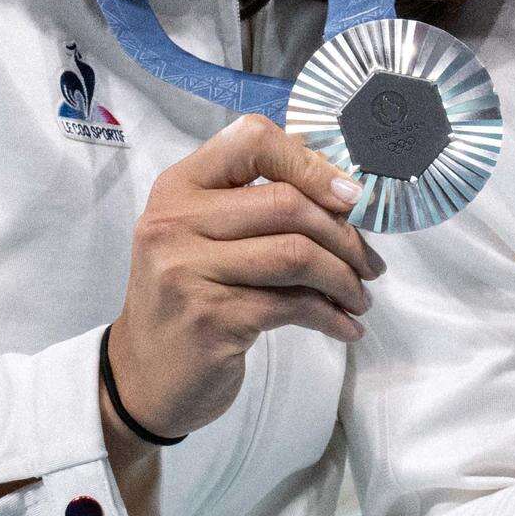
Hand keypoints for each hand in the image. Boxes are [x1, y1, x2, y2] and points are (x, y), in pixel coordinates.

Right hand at [105, 116, 380, 460]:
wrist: (144, 376)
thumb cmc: (190, 297)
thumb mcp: (204, 237)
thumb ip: (257, 204)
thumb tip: (345, 191)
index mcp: (179, 187)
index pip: (253, 140)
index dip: (312, 163)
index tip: (351, 198)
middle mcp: (175, 222)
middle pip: (286, 203)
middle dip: (345, 235)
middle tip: (370, 263)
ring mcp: (188, 271)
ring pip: (296, 254)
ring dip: (344, 277)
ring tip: (360, 295)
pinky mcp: (210, 318)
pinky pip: (294, 305)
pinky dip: (331, 315)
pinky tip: (345, 325)